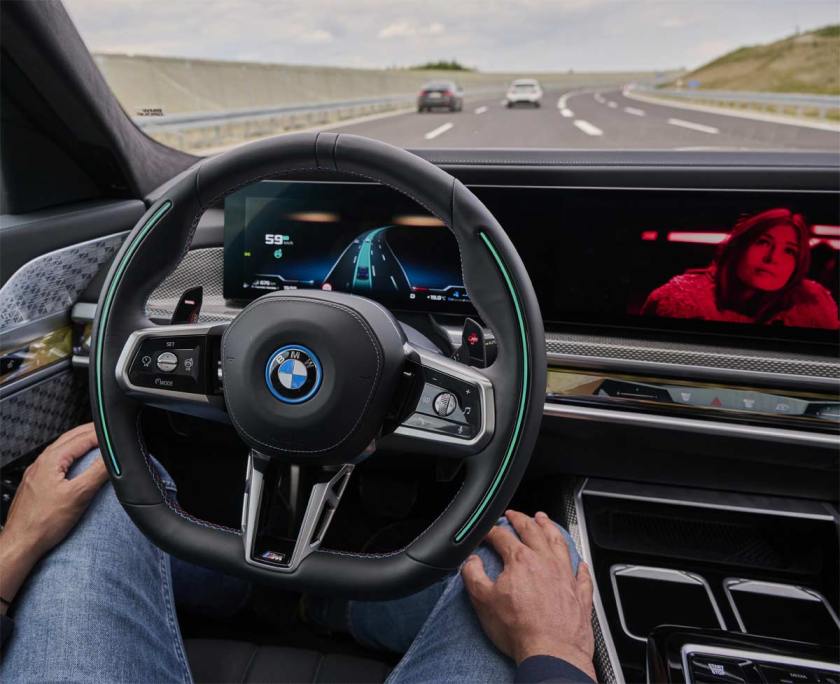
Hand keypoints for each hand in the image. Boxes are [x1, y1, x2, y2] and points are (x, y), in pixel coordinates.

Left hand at [0, 424, 107, 611]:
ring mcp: (36, 473)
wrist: (21, 544)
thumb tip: (113, 457)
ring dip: (80, 442)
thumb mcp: (79, 495)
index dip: (101, 434)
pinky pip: (56, 460)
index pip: (82, 437)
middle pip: (70, 438)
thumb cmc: (44, 523)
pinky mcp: (36, 484)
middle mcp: (41, 463)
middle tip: (108, 432)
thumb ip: (97, 472)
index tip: (116, 434)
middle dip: (90, 432)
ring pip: (62, 448)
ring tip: (96, 443)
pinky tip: (76, 464)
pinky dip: (71, 454)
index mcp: (51, 460)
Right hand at [461, 510, 595, 680]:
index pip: (503, 536)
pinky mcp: (580, 593)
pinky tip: (578, 561)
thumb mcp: (483, 601)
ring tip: (544, 521)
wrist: (552, 652)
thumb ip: (473, 575)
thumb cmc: (519, 629)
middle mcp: (545, 561)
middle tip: (514, 514)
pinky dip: (579, 564)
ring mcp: (565, 575)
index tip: (487, 531)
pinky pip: (581, 572)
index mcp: (521, 560)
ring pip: (558, 543)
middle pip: (533, 531)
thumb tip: (470, 562)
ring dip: (550, 529)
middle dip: (521, 519)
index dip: (492, 531)